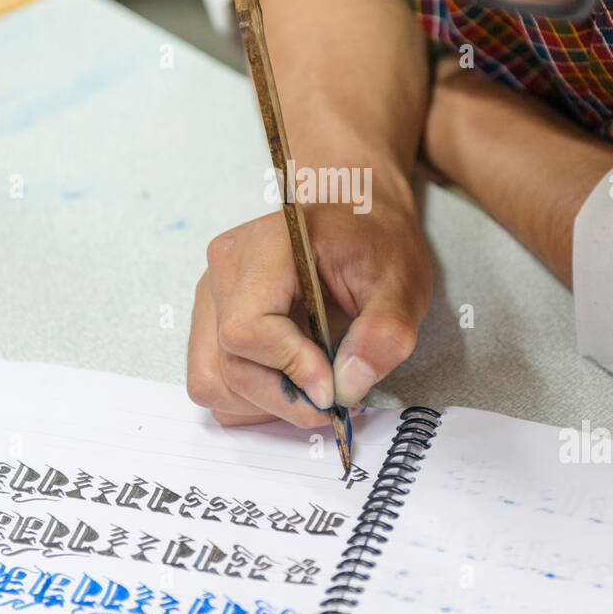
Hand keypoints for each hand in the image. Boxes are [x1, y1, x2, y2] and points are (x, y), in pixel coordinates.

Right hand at [187, 194, 431, 426]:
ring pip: (210, 379)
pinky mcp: (212, 315)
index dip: (290, 368)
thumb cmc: (375, 240)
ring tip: (311, 389)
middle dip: (283, 398)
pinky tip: (290, 381)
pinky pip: (211, 377)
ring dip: (263, 403)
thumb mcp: (402, 282)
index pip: (247, 328)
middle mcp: (226, 267)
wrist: (355, 210)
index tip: (332, 387)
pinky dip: (250, 397)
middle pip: (228, 363)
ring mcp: (212, 292)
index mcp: (269, 246)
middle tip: (333, 403)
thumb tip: (347, 388)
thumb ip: (384, 334)